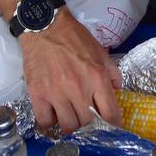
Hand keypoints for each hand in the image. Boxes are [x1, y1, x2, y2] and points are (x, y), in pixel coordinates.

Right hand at [21, 10, 121, 133]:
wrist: (46, 29)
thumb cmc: (74, 39)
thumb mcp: (100, 52)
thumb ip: (112, 72)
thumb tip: (117, 90)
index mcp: (97, 77)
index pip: (110, 112)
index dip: (112, 121)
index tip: (110, 122)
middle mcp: (79, 89)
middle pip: (87, 122)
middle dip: (88, 119)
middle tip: (84, 110)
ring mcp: (57, 94)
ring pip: (67, 126)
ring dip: (69, 121)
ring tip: (68, 112)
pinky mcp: (38, 95)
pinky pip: (45, 122)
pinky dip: (50, 121)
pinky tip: (52, 111)